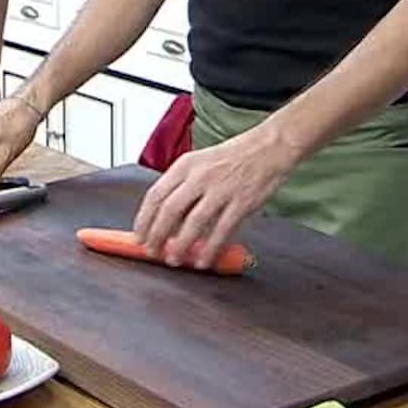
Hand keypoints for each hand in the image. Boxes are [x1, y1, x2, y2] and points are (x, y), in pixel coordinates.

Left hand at [133, 129, 296, 269]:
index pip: (155, 195)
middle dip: (157, 236)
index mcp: (185, 165)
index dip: (144, 220)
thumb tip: (162, 217)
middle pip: (170, 210)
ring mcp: (222, 189)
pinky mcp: (242, 202)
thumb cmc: (233, 157)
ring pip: (194, 223)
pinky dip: (210, 248)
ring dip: (181, 245)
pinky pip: (222, 230)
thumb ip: (181, 186)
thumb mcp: (199, 163)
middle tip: (153, 251)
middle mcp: (200, 176)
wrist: (268, 147)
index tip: (139, 236)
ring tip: (174, 260)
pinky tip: (203, 260)